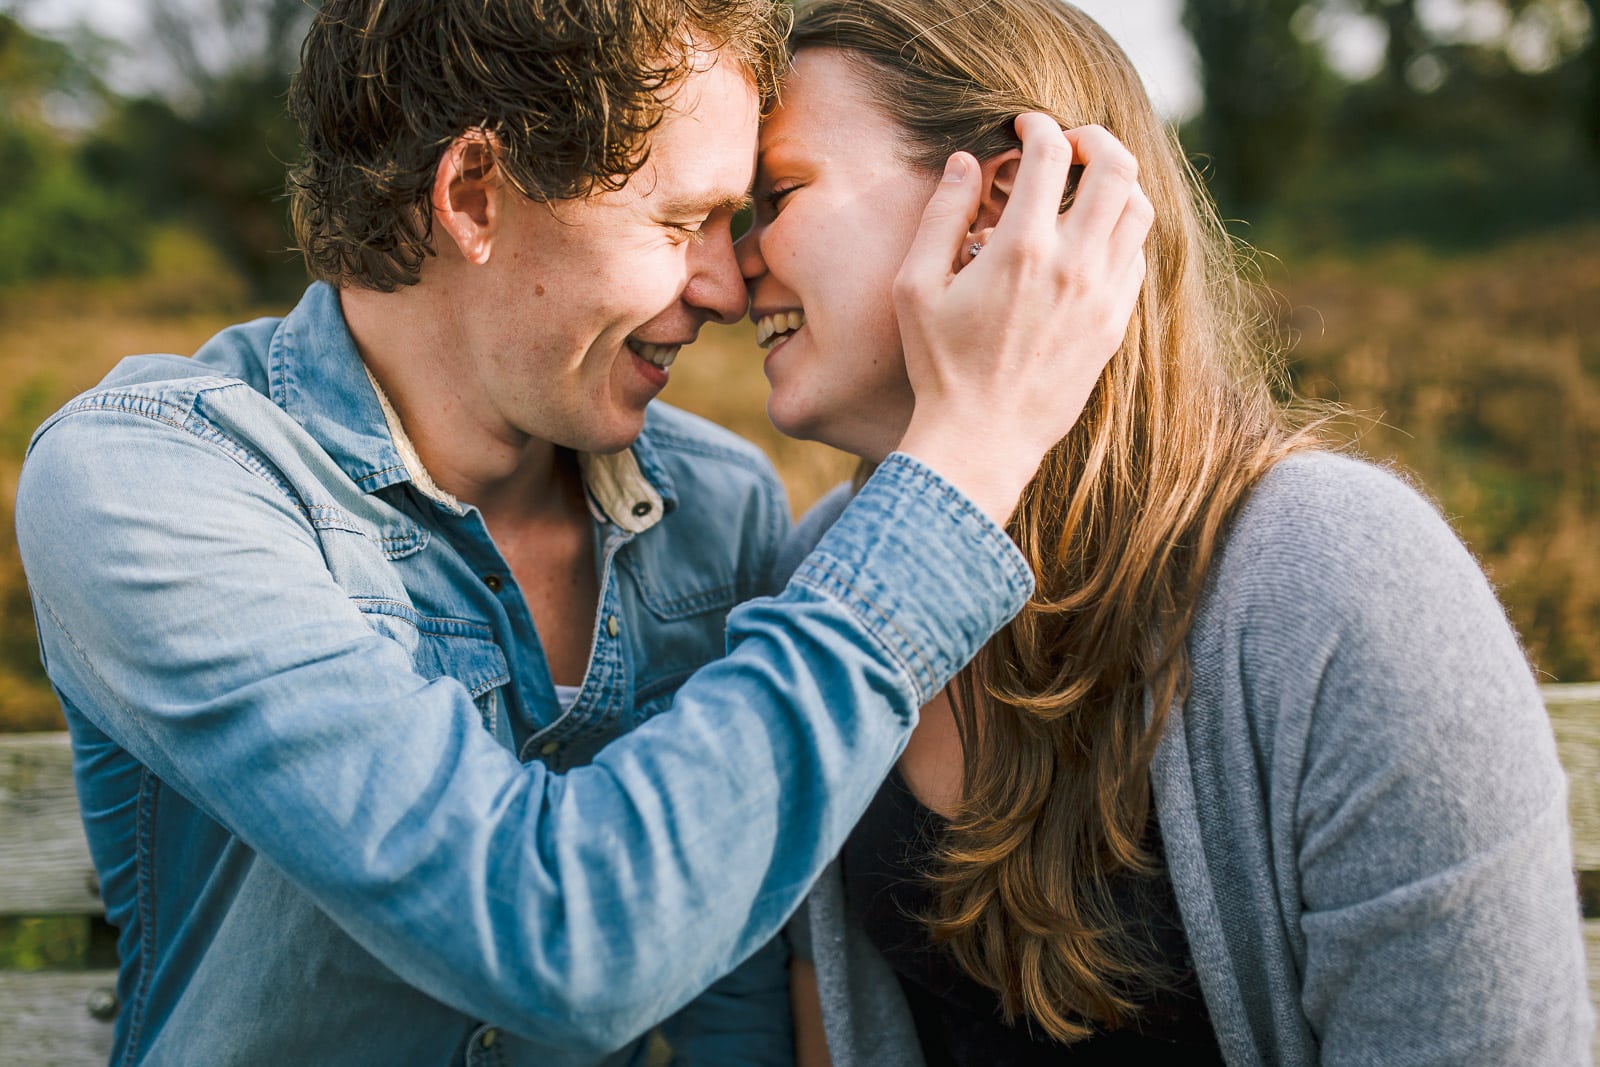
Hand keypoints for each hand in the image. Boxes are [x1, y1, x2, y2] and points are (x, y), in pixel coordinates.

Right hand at [894, 115, 1151, 523]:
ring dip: (1117, 183)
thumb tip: (964, 162)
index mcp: (1022, 249)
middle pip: (1118, 169)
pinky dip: (1120, 231)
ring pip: (1139, 210)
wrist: (982, 439)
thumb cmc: (939, 366)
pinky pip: (1136, 257)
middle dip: (1095, 139)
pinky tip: (1089, 238)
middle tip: (1069, 142)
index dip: (1039, 124)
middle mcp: (1074, 266)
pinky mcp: (1114, 324)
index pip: (1052, 154)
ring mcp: (1102, 297)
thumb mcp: (915, 287)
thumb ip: (941, 215)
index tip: (1024, 124)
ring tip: (1086, 185)